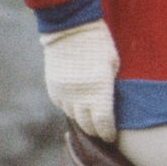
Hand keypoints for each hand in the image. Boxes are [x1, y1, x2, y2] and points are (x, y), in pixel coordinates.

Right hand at [40, 19, 119, 141]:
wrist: (70, 28)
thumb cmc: (99, 43)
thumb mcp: (113, 65)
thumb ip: (110, 86)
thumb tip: (108, 102)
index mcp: (99, 91)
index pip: (103, 123)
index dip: (108, 133)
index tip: (112, 137)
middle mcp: (80, 97)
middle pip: (87, 125)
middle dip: (96, 131)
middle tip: (102, 132)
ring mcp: (64, 93)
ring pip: (74, 117)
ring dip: (82, 120)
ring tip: (89, 121)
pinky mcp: (53, 87)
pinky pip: (62, 105)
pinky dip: (70, 108)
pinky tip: (77, 105)